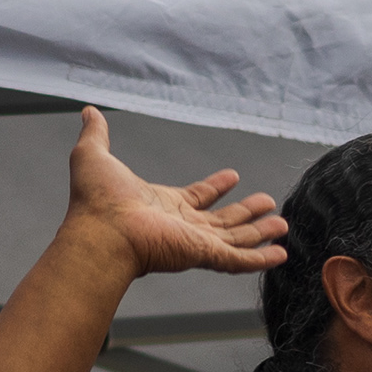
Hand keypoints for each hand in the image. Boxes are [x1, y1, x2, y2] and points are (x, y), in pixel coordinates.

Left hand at [63, 108, 286, 280]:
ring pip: (237, 239)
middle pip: (222, 221)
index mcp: (163, 205)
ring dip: (260, 232)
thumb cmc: (95, 201)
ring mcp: (194, 242)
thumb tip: (88, 112)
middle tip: (268, 203)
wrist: (101, 231)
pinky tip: (280, 254)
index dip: (215, 188)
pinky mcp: (203, 254)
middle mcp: (181, 226)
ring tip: (283, 224)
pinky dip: (261, 258)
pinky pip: (239, 259)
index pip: (196, 197)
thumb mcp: (95, 154)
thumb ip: (96, 133)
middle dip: (246, 213)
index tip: (232, 176)